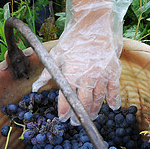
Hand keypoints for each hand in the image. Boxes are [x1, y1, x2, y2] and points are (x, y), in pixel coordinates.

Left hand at [32, 10, 121, 124]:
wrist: (93, 25)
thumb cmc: (73, 40)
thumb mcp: (56, 55)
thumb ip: (47, 73)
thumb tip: (34, 88)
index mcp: (71, 73)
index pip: (66, 97)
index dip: (64, 110)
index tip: (62, 118)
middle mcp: (87, 77)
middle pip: (83, 103)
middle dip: (79, 116)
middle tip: (76, 123)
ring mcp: (102, 75)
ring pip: (98, 99)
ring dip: (94, 111)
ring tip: (91, 117)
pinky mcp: (113, 71)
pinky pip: (114, 89)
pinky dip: (114, 100)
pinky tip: (112, 107)